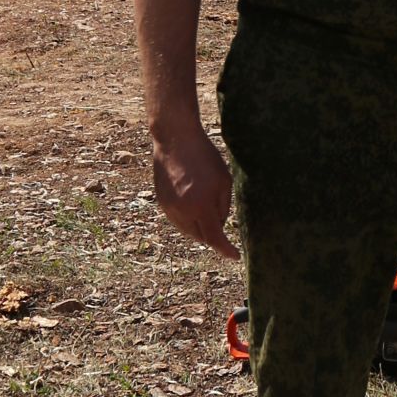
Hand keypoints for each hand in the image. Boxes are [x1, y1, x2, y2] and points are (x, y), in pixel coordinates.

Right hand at [151, 119, 238, 258]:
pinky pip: (177, 220)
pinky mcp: (161, 202)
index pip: (215, 238)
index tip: (234, 256)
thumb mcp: (223, 181)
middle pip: (201, 237)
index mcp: (201, 206)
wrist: (175, 139)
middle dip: (213, 235)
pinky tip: (194, 204)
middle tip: (222, 224)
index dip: (226, 250)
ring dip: (200, 228)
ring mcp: (169, 208)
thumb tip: (219, 225)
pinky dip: (188, 220)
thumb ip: (223, 207)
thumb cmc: (204, 156)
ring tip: (207, 209)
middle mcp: (183, 211)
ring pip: (188, 231)